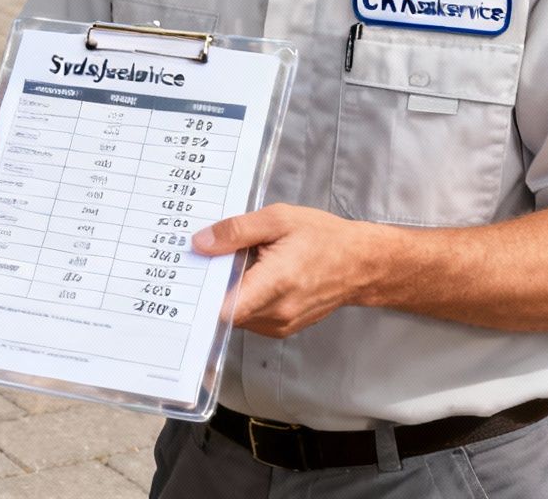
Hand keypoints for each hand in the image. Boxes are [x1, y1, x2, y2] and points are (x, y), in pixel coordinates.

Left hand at [192, 204, 385, 337]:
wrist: (361, 264)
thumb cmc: (324, 238)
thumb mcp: (278, 219)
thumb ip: (236, 231)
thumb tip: (200, 243)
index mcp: (276, 283)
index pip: (224, 308)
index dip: (200, 298)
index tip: (186, 280)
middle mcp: (277, 312)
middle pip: (225, 311)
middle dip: (213, 286)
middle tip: (209, 258)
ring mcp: (281, 325)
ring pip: (236, 316)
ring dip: (230, 293)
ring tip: (240, 263)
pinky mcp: (283, 328)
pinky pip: (250, 318)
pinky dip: (245, 300)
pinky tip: (253, 276)